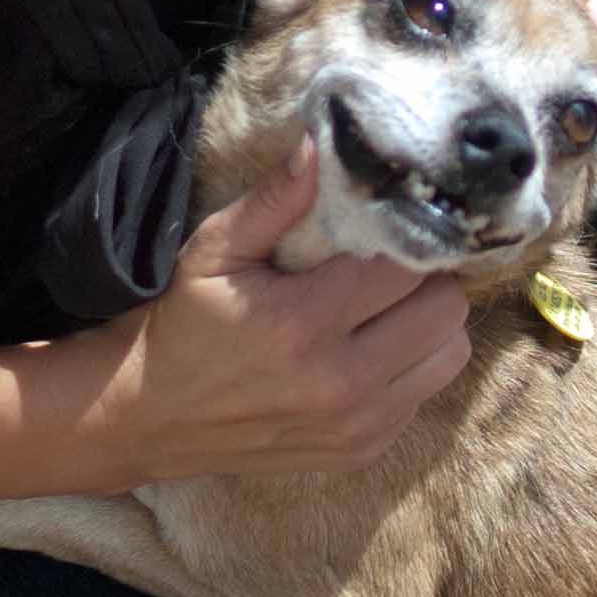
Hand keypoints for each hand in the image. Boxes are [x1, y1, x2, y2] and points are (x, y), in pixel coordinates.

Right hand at [99, 138, 471, 485]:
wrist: (145, 417)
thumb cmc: (181, 322)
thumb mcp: (213, 250)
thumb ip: (275, 200)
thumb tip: (322, 144)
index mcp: (304, 321)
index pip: (405, 262)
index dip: (403, 233)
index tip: (385, 221)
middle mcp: (341, 380)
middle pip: (445, 308)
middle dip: (424, 276)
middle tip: (388, 263)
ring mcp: (356, 424)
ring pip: (450, 354)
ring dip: (428, 323)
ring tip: (386, 306)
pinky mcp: (361, 452)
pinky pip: (425, 395)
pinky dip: (412, 366)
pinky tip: (369, 349)